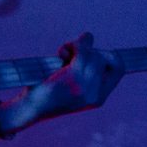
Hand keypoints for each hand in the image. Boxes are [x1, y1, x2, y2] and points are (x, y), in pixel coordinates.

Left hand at [0, 32, 124, 131]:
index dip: (108, 55)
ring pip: (95, 54)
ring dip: (78, 46)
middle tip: (71, 53)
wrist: (28, 110)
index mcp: (97, 98)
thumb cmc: (43, 93)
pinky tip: (62, 52)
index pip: (118, 69)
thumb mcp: (68, 81)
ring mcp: (86, 89)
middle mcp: (95, 95)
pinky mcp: (74, 81)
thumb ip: (82, 63)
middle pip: (106, 57)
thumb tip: (88, 36)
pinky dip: (73, 46)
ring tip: (63, 53)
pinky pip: (83, 53)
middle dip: (90, 49)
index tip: (89, 53)